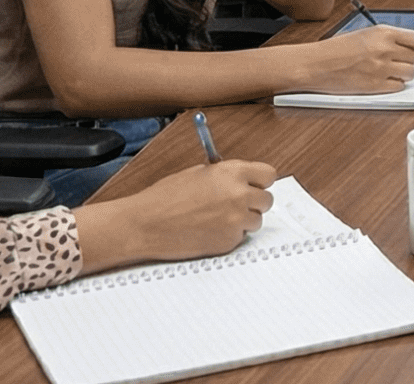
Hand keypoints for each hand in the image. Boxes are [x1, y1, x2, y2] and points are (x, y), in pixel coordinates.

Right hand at [102, 159, 279, 261]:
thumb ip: (225, 175)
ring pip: (256, 221)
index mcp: (232, 172)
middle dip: (254, 202)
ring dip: (243, 220)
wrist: (145, 224)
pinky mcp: (229, 242)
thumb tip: (242, 180)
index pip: (269, 174)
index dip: (261, 181)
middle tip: (236, 204)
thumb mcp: (198, 174)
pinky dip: (229, 235)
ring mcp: (235, 220)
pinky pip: (240, 237)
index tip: (256, 185)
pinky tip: (208, 231)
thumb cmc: (164, 198)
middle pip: (267, 200)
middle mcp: (239, 195)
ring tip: (216, 218)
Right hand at [306, 24, 413, 93]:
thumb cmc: (335, 49)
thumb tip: (405, 47)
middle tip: (399, 63)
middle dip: (409, 61)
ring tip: (391, 72)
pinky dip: (395, 85)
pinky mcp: (376, 86)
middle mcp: (385, 49)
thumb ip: (386, 39)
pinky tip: (384, 81)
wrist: (316, 64)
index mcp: (383, 32)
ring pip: (411, 74)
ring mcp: (381, 68)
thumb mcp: (364, 34)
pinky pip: (399, 87)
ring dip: (404, 74)